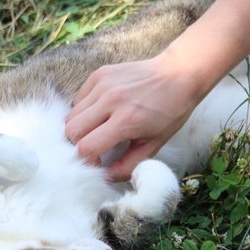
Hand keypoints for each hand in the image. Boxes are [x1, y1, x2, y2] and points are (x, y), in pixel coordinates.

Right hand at [65, 52, 204, 180]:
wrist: (178, 74)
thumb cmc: (170, 112)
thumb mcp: (154, 145)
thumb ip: (128, 165)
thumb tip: (106, 176)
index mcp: (126, 120)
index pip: (86, 147)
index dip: (89, 159)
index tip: (99, 160)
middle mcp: (111, 100)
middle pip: (71, 130)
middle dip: (79, 144)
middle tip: (96, 146)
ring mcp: (103, 84)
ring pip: (71, 114)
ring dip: (80, 127)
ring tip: (98, 129)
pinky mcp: (100, 74)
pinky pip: (78, 98)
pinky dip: (84, 110)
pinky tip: (101, 112)